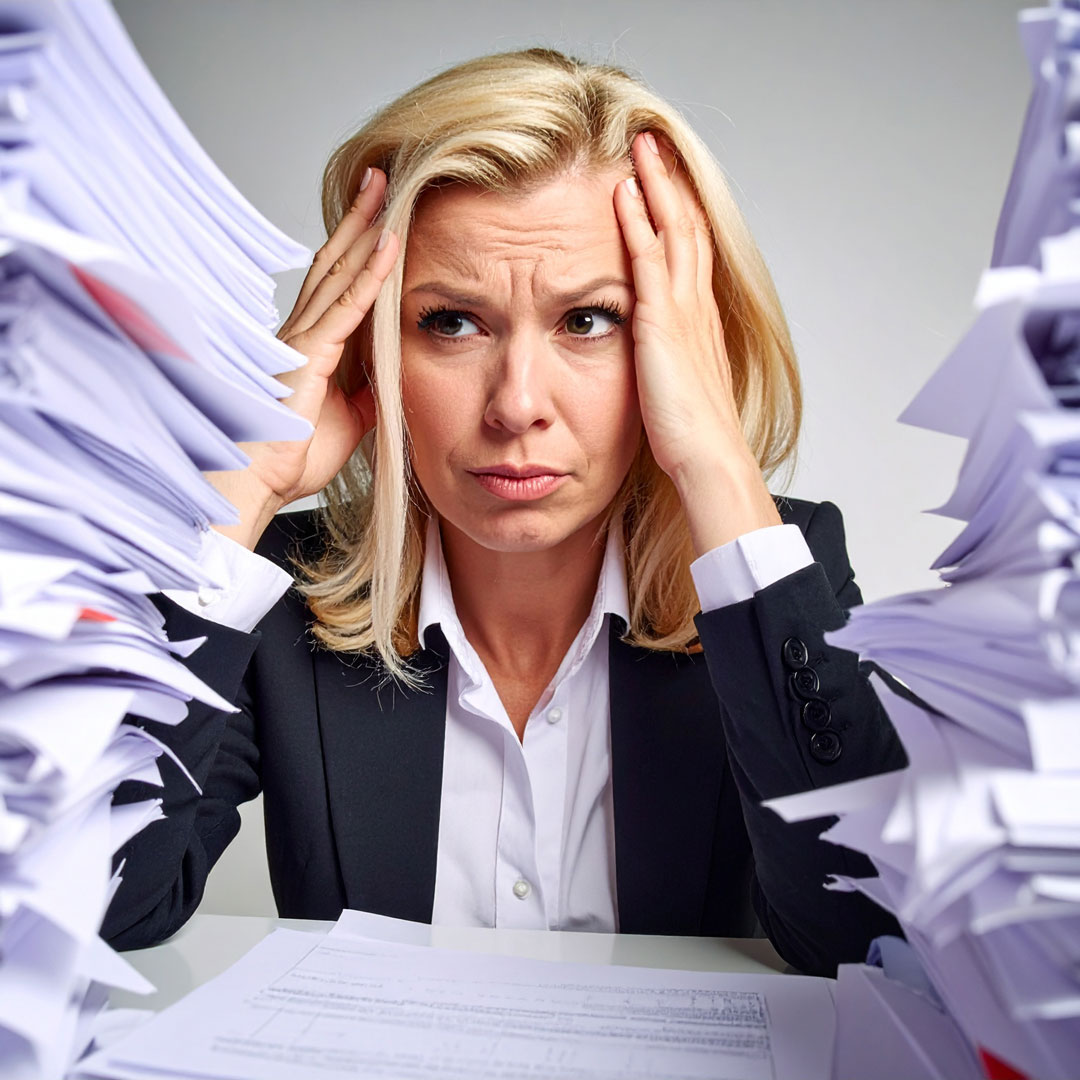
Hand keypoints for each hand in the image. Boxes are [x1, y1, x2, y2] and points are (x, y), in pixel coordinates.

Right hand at [207, 167, 399, 549]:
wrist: (258, 482)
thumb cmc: (289, 456)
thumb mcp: (346, 420)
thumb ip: (365, 396)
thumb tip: (390, 382)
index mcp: (309, 345)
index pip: (336, 284)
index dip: (357, 248)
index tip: (378, 216)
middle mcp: (302, 331)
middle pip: (334, 262)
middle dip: (359, 220)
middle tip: (381, 179)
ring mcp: (303, 338)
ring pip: (338, 271)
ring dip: (365, 229)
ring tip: (387, 190)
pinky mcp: (310, 353)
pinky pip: (347, 305)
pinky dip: (370, 274)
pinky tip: (390, 245)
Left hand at [612, 132, 780, 554]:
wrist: (710, 459)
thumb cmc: (694, 437)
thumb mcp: (678, 389)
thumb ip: (667, 364)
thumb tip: (656, 360)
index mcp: (701, 322)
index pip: (692, 252)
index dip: (680, 213)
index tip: (663, 182)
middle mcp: (697, 307)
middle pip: (688, 226)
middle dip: (670, 182)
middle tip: (653, 144)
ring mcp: (683, 311)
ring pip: (674, 229)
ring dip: (656, 184)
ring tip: (639, 147)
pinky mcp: (663, 323)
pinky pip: (650, 257)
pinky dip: (638, 221)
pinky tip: (622, 193)